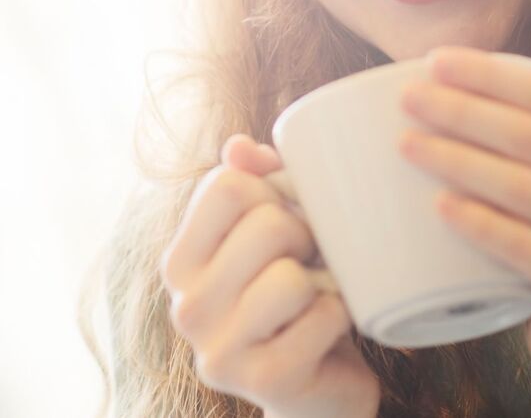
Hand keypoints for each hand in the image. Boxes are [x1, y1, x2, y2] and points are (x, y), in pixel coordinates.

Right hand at [159, 134, 380, 417]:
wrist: (319, 389)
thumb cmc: (299, 299)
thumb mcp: (275, 238)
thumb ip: (255, 185)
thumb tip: (240, 147)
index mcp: (181, 261)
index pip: (228, 184)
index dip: (275, 191)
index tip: (288, 218)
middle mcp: (187, 306)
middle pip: (268, 223)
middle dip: (309, 236)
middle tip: (313, 263)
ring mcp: (219, 349)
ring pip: (291, 275)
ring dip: (325, 281)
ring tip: (318, 298)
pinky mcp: (264, 380)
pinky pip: (323, 315)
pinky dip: (342, 315)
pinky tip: (330, 330)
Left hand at [397, 40, 530, 380]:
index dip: (488, 74)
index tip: (431, 62)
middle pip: (530, 136)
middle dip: (462, 110)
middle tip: (407, 101)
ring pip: (524, 187)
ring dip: (458, 161)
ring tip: (406, 146)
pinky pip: (526, 248)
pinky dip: (480, 224)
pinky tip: (440, 206)